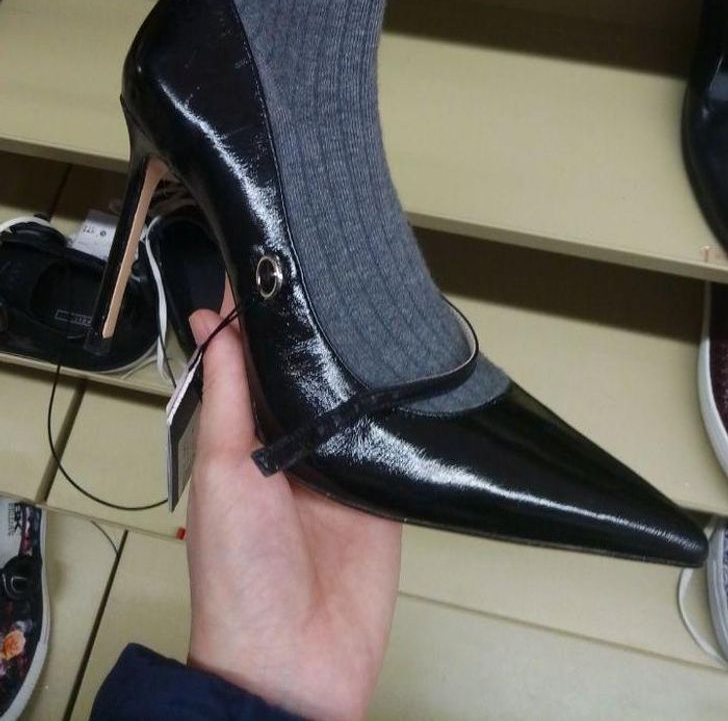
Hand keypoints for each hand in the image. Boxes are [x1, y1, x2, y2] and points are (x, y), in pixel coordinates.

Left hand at [185, 300, 401, 720]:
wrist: (293, 665)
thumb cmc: (239, 574)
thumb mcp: (224, 471)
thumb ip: (227, 395)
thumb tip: (213, 319)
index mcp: (246, 440)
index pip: (254, 363)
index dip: (262, 317)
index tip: (275, 258)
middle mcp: (294, 448)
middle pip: (310, 375)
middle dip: (321, 332)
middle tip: (340, 268)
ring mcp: (342, 468)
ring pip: (354, 399)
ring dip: (362, 364)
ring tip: (378, 303)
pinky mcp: (385, 492)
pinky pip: (395, 440)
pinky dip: (402, 409)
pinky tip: (414, 367)